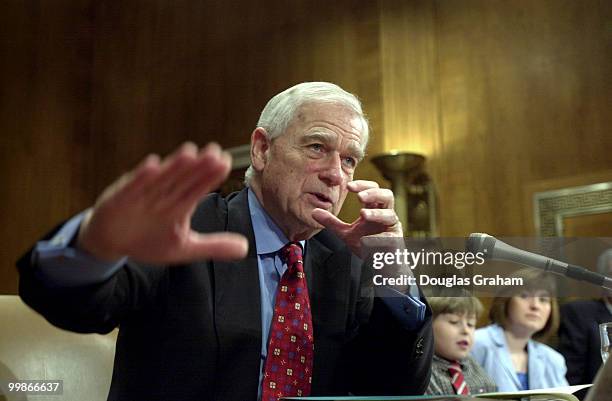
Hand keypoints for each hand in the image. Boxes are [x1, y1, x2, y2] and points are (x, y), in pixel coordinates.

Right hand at [77, 142, 247, 263]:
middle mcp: (163, 195)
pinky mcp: (120, 199)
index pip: (198, 187)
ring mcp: (142, 195)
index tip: (225, 161)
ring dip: (173, 167)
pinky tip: (151, 167)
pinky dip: (140, 178)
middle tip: (214, 152)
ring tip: (189, 153)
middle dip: (197, 167)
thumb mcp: (184, 248)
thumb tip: (245, 248)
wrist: (110, 241)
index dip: (210, 175)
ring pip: (160, 179)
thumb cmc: (148, 239)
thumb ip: (213, 246)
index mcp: (180, 204)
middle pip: (182, 179)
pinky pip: (131, 187)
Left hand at [311, 180, 402, 257]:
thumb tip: (313, 212)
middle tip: (359, 196)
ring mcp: (392, 227)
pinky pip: (390, 237)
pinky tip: (368, 239)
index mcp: (374, 208)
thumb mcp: (345, 233)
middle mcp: (385, 214)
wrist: (378, 266)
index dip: (362, 185)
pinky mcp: (396, 241)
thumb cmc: (366, 245)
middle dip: (373, 193)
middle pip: (386, 195)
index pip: (372, 189)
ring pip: (390, 214)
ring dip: (377, 213)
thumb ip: (332, 222)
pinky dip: (379, 237)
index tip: (348, 186)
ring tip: (363, 214)